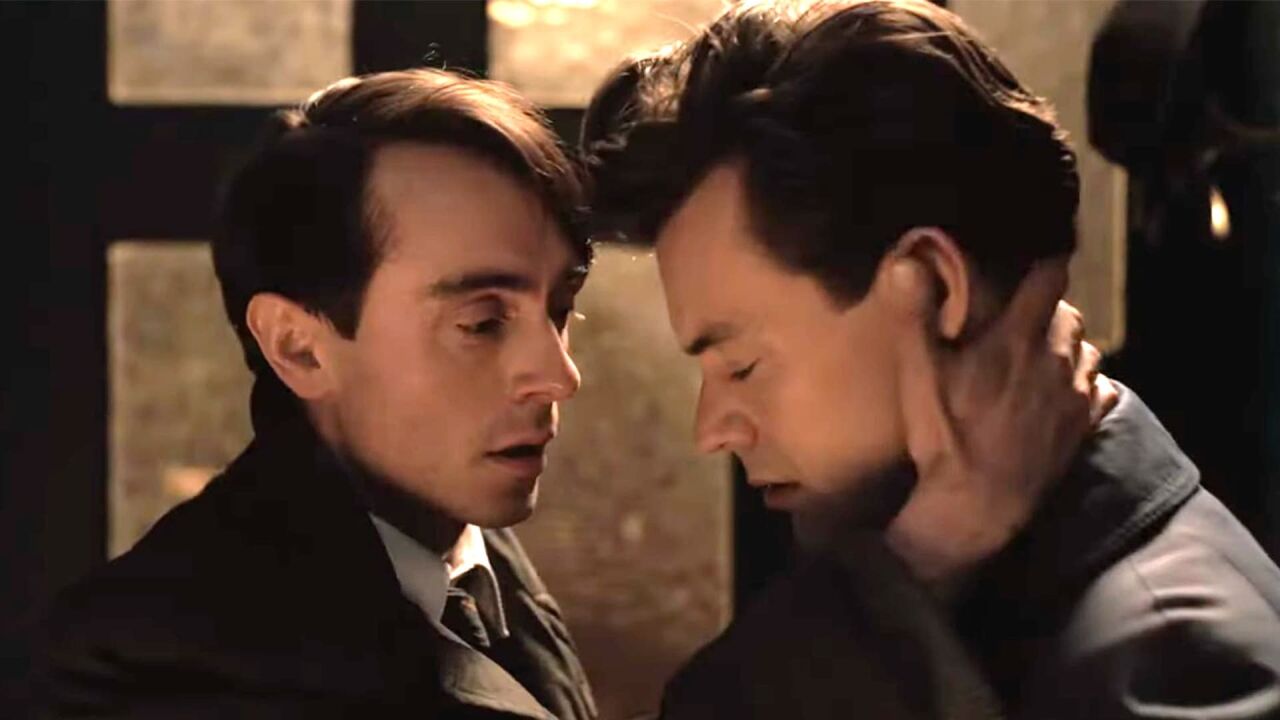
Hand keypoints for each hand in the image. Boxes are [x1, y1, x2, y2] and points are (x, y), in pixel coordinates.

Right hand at [883, 258, 1117, 592]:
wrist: (978, 504)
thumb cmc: (945, 436)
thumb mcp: (919, 376)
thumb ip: (915, 317)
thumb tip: (908, 263)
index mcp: (1016, 338)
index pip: (1048, 278)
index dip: (1045, 260)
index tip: (1035, 253)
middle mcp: (1056, 359)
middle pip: (1069, 312)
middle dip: (1049, 307)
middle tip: (1021, 314)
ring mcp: (1075, 395)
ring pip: (1087, 349)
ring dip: (1068, 344)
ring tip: (1040, 352)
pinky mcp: (1084, 425)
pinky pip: (1101, 388)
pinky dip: (1087, 382)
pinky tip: (1064, 390)